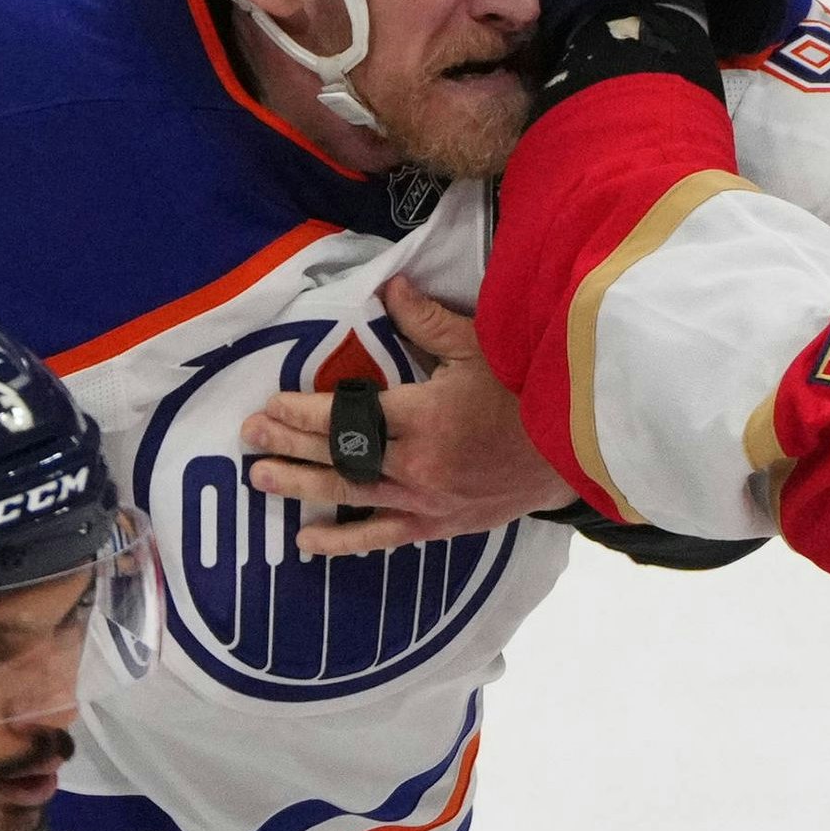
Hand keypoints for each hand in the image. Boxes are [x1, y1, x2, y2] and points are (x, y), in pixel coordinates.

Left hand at [239, 277, 576, 556]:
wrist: (581, 447)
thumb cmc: (531, 391)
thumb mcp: (481, 346)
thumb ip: (428, 320)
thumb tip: (389, 287)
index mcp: (421, 417)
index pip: (344, 416)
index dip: (302, 412)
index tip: (270, 405)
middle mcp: (415, 465)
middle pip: (336, 455)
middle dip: (288, 443)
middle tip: (248, 436)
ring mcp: (426, 501)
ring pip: (350, 496)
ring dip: (301, 486)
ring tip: (259, 478)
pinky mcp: (440, 525)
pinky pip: (383, 539)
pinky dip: (344, 543)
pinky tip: (307, 542)